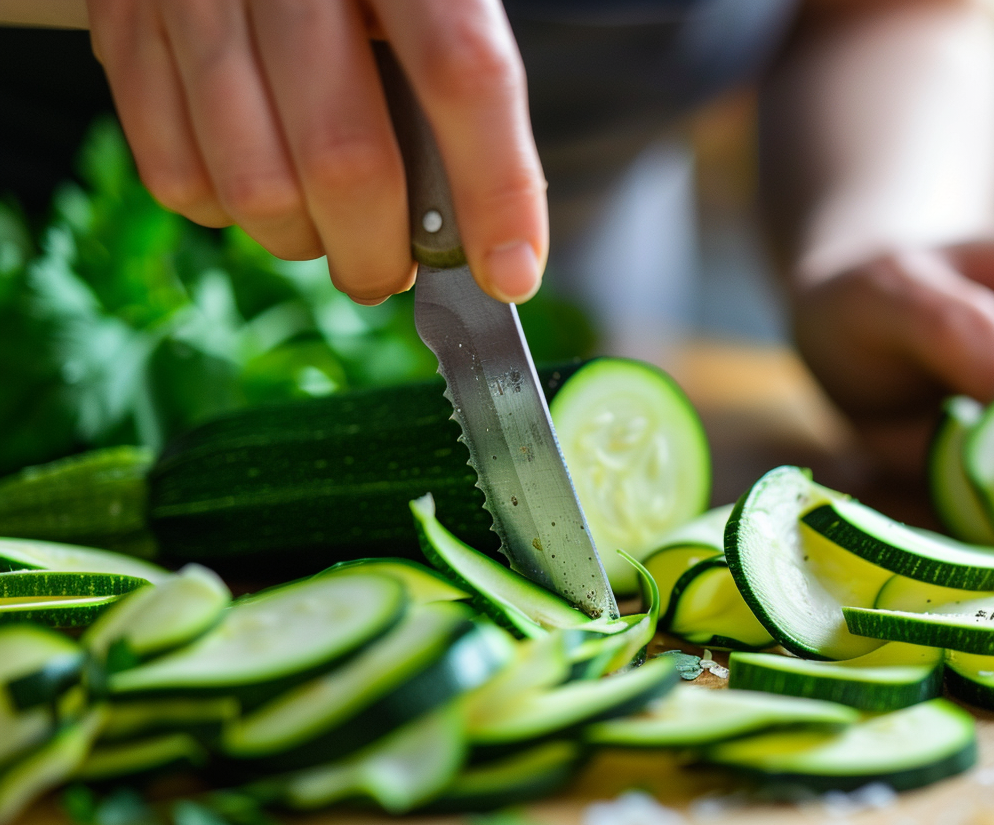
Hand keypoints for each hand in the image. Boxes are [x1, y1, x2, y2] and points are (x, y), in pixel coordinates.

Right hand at [87, 0, 546, 303]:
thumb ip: (457, 81)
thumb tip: (488, 229)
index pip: (460, 72)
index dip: (493, 188)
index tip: (510, 272)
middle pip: (344, 156)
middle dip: (381, 250)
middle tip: (395, 271)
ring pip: (254, 184)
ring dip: (306, 242)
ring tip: (331, 233)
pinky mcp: (124, 23)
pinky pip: (174, 171)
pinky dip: (227, 213)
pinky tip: (262, 190)